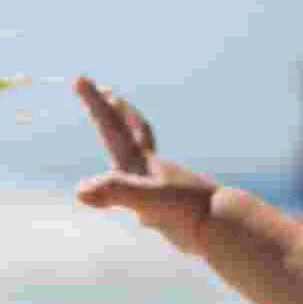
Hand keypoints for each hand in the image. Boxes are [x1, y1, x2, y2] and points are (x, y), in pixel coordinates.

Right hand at [73, 77, 217, 254]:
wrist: (223, 226)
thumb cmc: (187, 212)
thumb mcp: (148, 201)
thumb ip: (115, 192)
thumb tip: (80, 190)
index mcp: (140, 162)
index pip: (112, 126)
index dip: (94, 103)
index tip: (78, 77)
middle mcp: (148, 168)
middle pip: (130, 129)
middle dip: (113, 109)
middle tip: (104, 90)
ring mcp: (159, 183)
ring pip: (142, 150)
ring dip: (132, 131)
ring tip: (125, 121)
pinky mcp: (165, 203)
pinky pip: (146, 182)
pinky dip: (138, 177)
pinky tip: (133, 185)